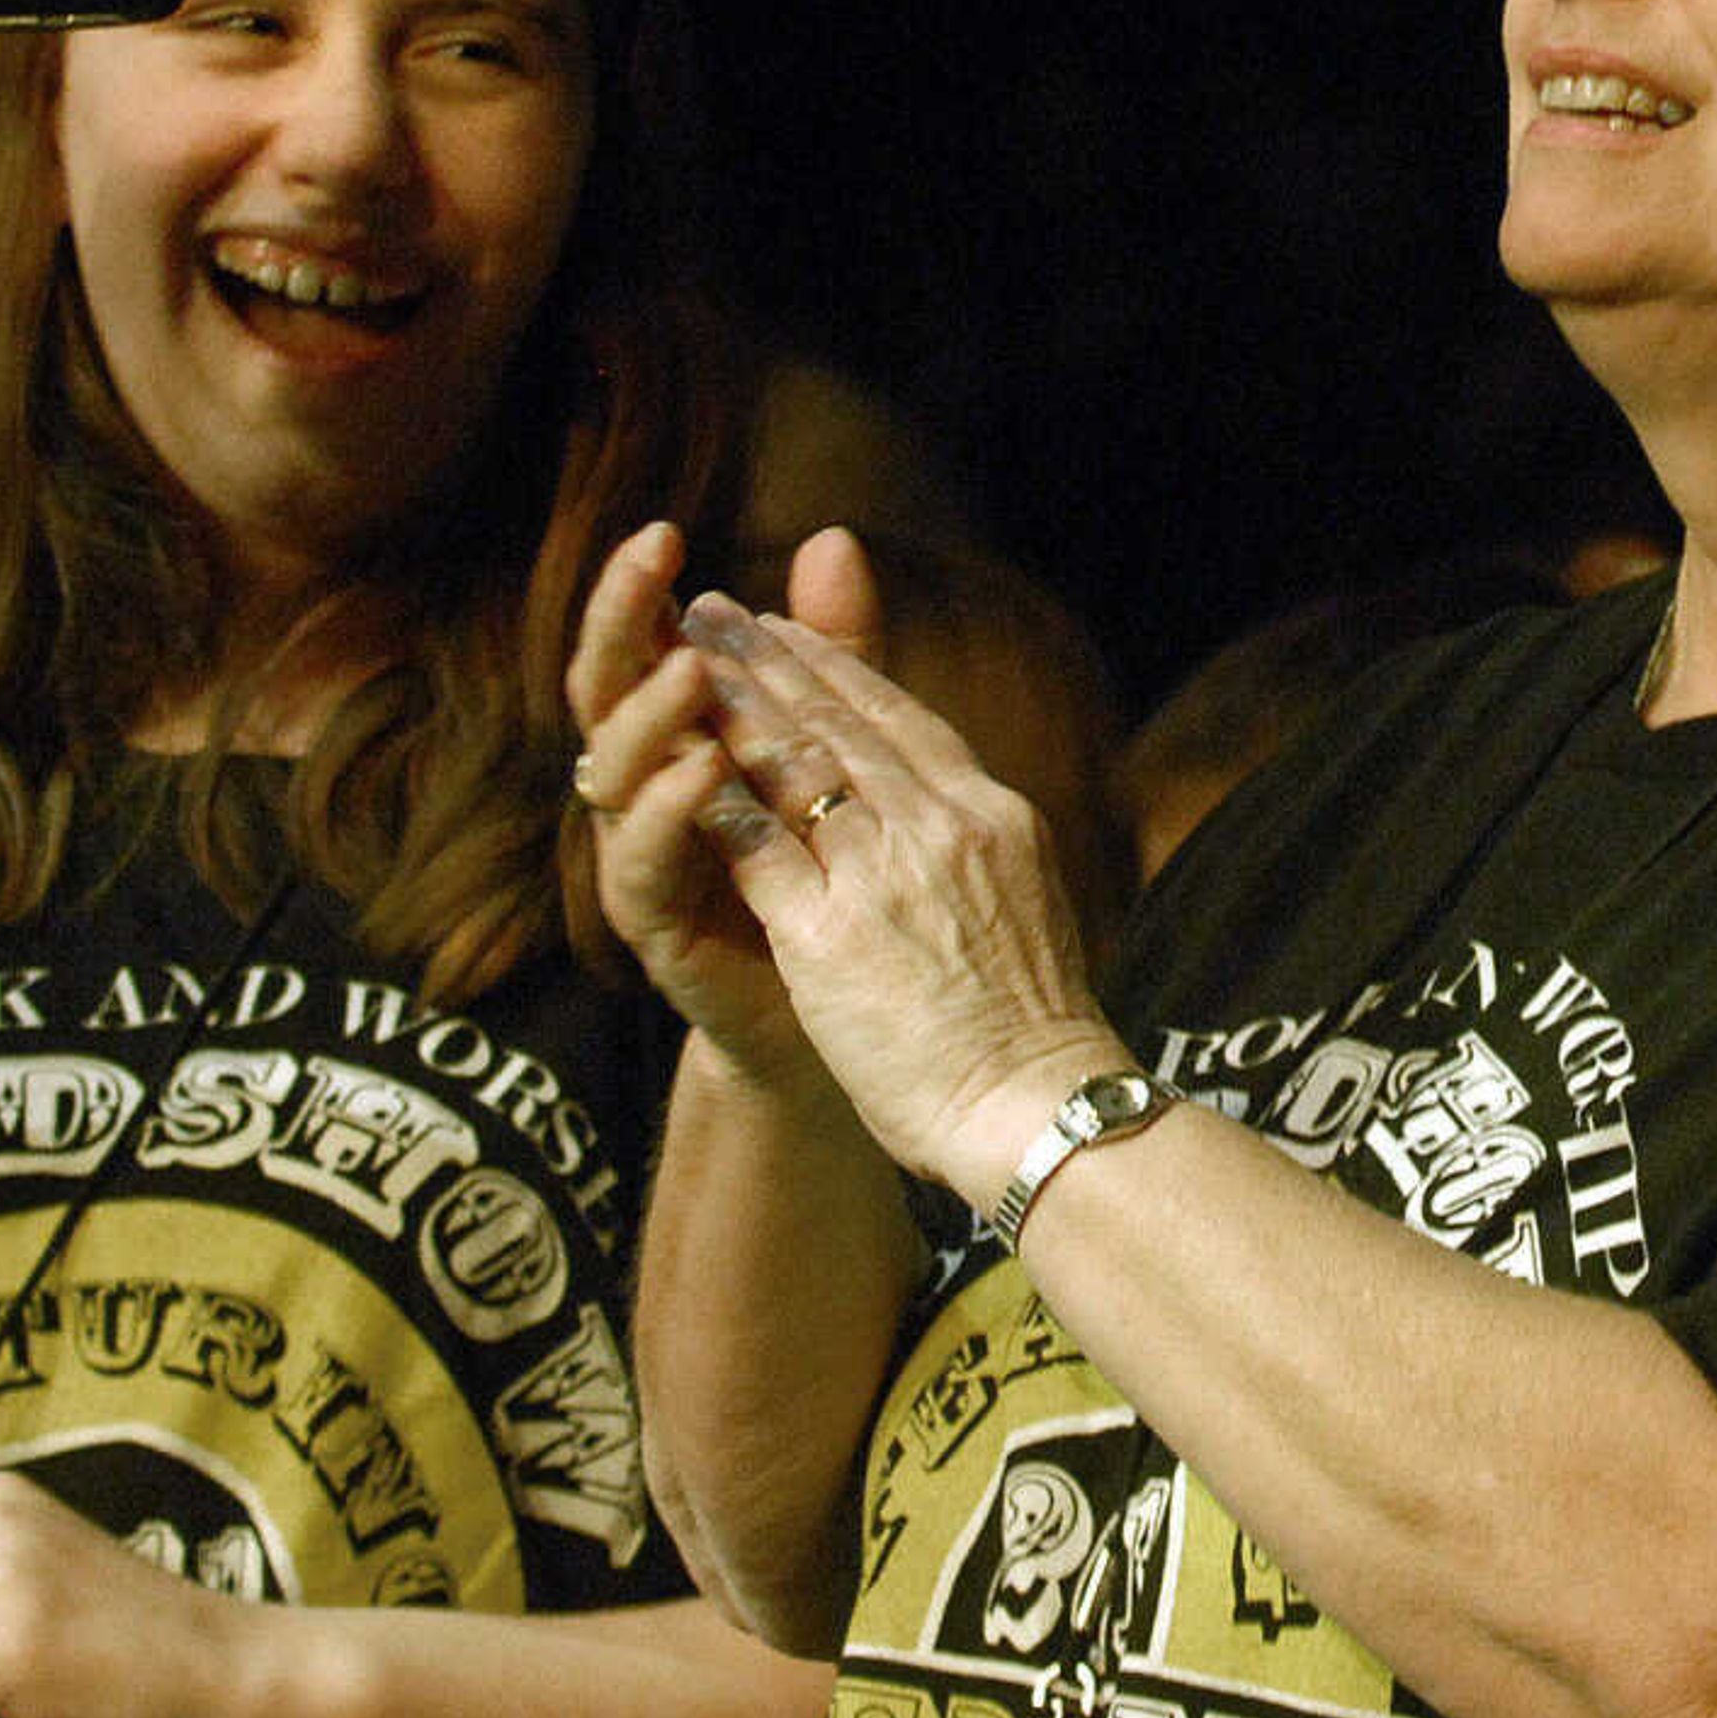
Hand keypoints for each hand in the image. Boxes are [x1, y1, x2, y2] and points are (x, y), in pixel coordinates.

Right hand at [565, 523, 882, 1099]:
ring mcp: (642, 853)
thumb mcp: (843, 748)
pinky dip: (670, 813)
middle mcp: (644, 785)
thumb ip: (835, 653)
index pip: (644, 645)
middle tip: (649, 566)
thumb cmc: (842, 876)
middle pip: (606, 689)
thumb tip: (833, 536)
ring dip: (652, 712)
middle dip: (620, 622)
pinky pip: (645, 861)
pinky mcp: (654, 923)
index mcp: (679, 733)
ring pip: (613, 770)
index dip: (643, 591)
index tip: (663, 532)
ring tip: (694, 666)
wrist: (861, 1019)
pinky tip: (702, 772)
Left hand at [673, 591, 1115, 1191]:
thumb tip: (970, 814)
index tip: (787, 629)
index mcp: (990, 815)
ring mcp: (885, 872)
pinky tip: (675, 763)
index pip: (901, 718)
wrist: (1041, 1106)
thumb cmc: (1033, 1028)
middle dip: (769, 659)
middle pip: (840, 720)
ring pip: (794, 762)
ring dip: (731, 702)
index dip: (835, 668)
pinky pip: (756, 846)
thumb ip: (979, 845)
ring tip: (682, 657)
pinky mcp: (829, 930)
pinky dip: (713, 797)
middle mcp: (941, 824)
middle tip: (715, 611)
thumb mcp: (1024, 900)